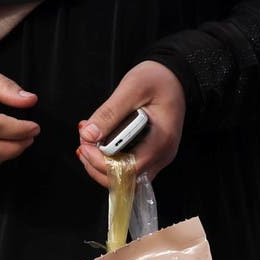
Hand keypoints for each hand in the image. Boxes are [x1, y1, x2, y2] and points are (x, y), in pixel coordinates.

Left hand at [77, 61, 185, 188]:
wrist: (175, 79)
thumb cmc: (159, 79)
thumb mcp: (132, 87)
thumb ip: (110, 112)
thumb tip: (88, 135)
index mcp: (161, 139)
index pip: (128, 168)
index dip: (101, 162)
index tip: (85, 143)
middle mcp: (162, 154)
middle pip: (125, 180)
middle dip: (97, 165)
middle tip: (84, 143)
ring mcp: (158, 157)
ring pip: (125, 178)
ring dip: (101, 165)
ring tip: (88, 142)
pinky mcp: (150, 155)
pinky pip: (127, 168)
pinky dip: (109, 160)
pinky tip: (98, 145)